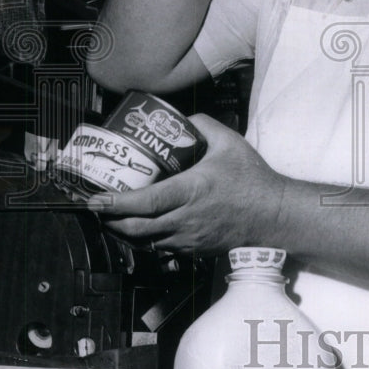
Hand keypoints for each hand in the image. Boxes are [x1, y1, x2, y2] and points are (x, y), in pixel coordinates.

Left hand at [86, 113, 285, 254]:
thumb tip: (181, 118)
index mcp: (191, 191)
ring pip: (144, 243)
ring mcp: (189, 238)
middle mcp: (185, 219)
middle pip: (135, 229)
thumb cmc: (252, 180)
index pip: (144, 202)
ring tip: (110, 219)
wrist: (273, 215)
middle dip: (109, 221)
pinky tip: (139, 229)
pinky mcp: (194, 249)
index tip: (95, 198)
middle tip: (95, 209)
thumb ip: (203, 124)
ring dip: (123, 233)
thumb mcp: (229, 142)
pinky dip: (144, 240)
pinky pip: (160, 248)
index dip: (115, 203)